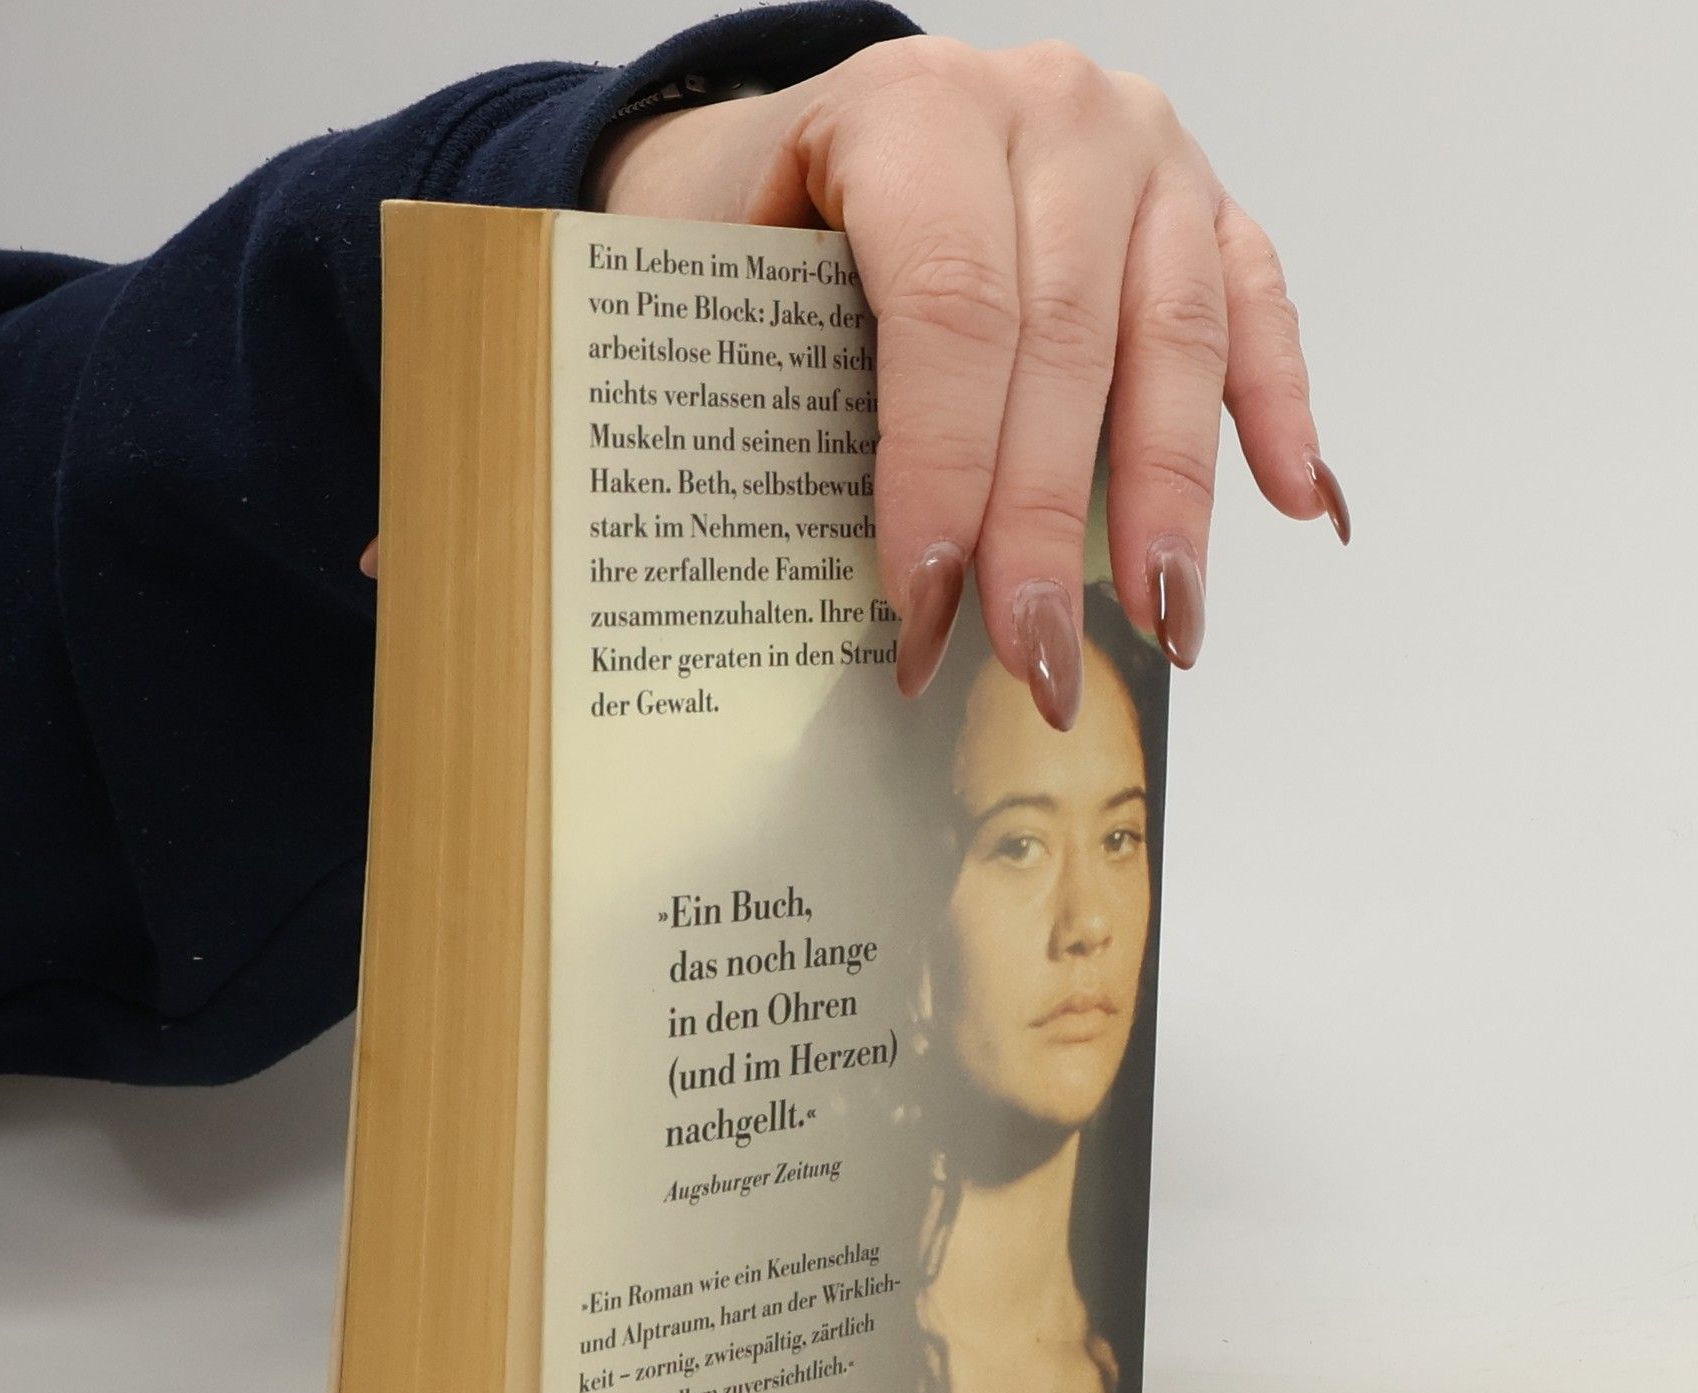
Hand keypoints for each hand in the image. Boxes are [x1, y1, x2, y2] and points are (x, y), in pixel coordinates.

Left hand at [576, 35, 1347, 727]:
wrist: (819, 130)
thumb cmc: (767, 213)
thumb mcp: (725, 262)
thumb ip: (771, 380)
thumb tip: (799, 576)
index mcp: (918, 109)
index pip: (949, 308)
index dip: (944, 465)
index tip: (929, 602)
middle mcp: (1051, 112)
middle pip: (1065, 340)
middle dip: (1047, 522)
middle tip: (1037, 660)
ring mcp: (1144, 151)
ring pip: (1175, 334)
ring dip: (1173, 498)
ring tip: (1161, 623)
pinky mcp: (1203, 198)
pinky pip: (1256, 302)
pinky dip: (1276, 407)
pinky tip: (1291, 504)